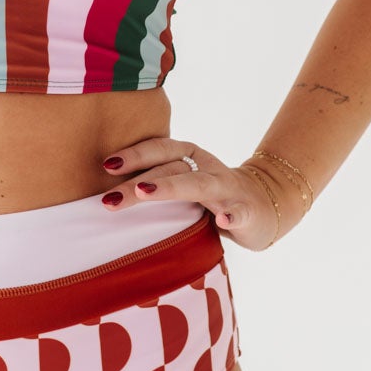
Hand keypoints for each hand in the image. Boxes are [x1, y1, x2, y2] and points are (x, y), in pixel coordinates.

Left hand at [100, 136, 285, 252]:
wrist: (266, 204)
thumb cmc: (211, 195)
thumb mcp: (183, 182)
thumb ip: (153, 181)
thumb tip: (103, 192)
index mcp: (190, 157)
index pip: (160, 149)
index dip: (134, 155)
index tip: (105, 165)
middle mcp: (206, 167)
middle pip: (170, 169)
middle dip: (138, 182)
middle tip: (109, 198)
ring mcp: (228, 189)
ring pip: (198, 185)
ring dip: (171, 187)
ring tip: (145, 192)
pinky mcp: (248, 212)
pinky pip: (240, 213)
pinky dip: (233, 216)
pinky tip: (224, 222)